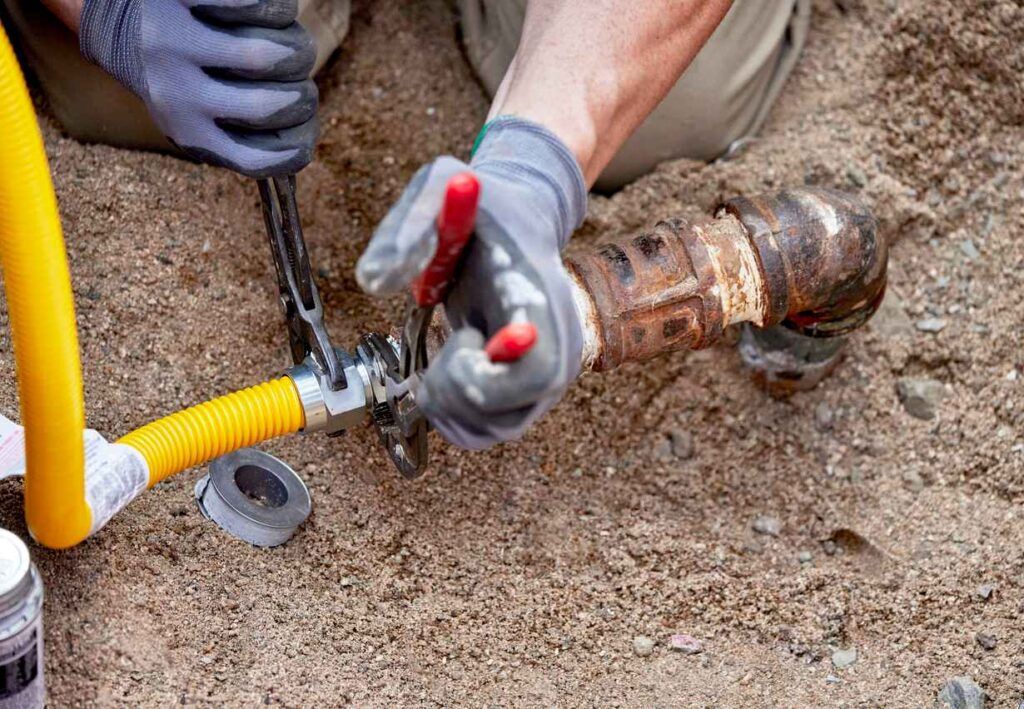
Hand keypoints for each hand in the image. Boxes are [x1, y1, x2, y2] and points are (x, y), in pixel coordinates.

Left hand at [79, 0, 317, 176]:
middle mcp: (178, 93)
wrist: (112, 12)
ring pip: (265, 56)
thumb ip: (234, 132)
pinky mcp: (179, 1)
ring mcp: (175, 43)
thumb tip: (294, 144)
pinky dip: (271, 8)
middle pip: (270, 106)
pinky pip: (250, 4)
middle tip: (299, 76)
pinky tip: (260, 9)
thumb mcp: (191, 111)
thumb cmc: (169, 66)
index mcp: (187, 130)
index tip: (306, 125)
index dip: (298, 146)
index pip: (257, 158)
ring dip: (293, 44)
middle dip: (303, 91)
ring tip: (283, 36)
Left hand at [356, 117, 587, 449]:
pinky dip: (453, 413)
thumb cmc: (481, 207)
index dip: (499, 377)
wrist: (517, 220)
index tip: (467, 338)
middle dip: (457, 388)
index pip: (539, 365)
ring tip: (453, 347)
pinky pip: (487, 431)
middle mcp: (556, 346)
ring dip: (451, 401)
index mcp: (539, 298)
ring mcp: (546, 376)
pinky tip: (449, 369)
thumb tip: (374, 283)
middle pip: (513, 413)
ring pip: (496, 430)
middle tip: (451, 340)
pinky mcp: (526, 393)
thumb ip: (406, 228)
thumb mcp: (438, 188)